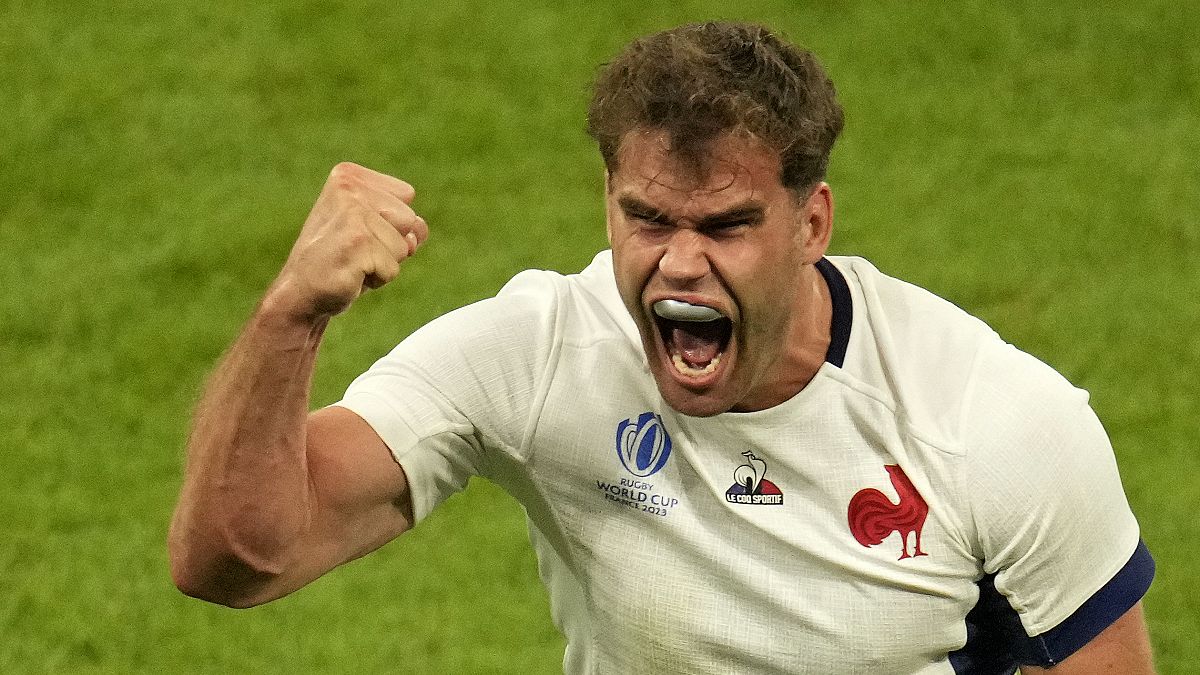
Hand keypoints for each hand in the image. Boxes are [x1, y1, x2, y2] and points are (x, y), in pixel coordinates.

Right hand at [268, 162, 428, 319]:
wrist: (300, 292)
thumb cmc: (339, 259)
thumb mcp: (371, 230)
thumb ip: (403, 222)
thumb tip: (420, 228)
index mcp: (348, 176)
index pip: (406, 195)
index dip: (392, 223)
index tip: (358, 232)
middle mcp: (348, 188)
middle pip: (409, 219)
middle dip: (391, 244)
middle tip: (355, 250)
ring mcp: (352, 215)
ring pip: (404, 247)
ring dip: (383, 263)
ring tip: (352, 262)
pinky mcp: (357, 243)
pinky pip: (393, 269)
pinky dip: (376, 279)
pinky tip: (349, 274)